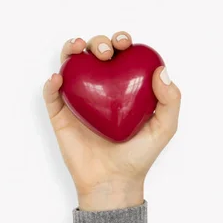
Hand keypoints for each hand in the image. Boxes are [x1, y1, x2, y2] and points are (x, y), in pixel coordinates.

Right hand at [43, 31, 180, 210]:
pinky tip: (58, 78)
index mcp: (123, 85)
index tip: (125, 43)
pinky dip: (51, 82)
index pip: (121, 54)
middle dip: (99, 42)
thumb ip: (170, 100)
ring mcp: (79, 99)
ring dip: (71, 50)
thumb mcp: (164, 128)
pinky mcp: (60, 114)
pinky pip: (52, 94)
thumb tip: (161, 70)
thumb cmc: (139, 155)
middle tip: (105, 53)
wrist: (113, 182)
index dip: (121, 41)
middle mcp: (100, 87)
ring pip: (71, 65)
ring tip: (77, 49)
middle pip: (95, 53)